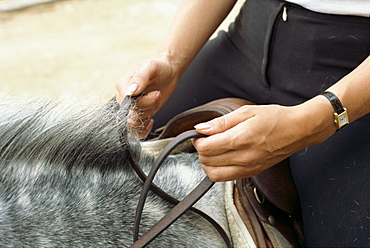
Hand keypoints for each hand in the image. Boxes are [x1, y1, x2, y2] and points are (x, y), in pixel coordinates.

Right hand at [116, 55, 178, 137]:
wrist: (168, 73)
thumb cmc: (158, 67)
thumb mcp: (150, 67)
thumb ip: (140, 78)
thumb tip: (131, 92)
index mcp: (123, 85)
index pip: (125, 102)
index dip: (142, 101)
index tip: (156, 93)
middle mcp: (124, 98)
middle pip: (129, 114)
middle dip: (148, 108)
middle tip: (158, 95)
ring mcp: (131, 108)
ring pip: (133, 123)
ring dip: (147, 116)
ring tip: (155, 102)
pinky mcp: (139, 115)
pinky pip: (134, 130)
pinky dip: (143, 130)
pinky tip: (150, 121)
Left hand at [193, 98, 335, 181]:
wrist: (298, 130)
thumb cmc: (275, 118)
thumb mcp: (246, 112)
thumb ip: (221, 122)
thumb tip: (201, 128)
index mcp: (240, 139)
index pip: (205, 148)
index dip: (197, 141)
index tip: (200, 134)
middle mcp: (243, 157)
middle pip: (207, 162)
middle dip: (201, 151)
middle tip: (206, 140)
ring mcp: (248, 168)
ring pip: (214, 174)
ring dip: (207, 163)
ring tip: (213, 150)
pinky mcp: (252, 173)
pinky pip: (227, 178)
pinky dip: (219, 169)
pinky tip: (223, 157)